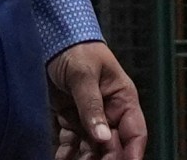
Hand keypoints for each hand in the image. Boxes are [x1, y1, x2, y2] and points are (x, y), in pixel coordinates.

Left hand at [49, 41, 148, 159]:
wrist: (51, 39)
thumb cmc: (77, 50)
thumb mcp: (84, 76)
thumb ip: (92, 107)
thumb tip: (103, 137)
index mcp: (123, 98)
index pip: (135, 132)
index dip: (133, 153)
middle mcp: (109, 111)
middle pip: (112, 145)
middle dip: (105, 159)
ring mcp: (90, 117)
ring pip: (91, 148)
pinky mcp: (71, 119)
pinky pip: (71, 144)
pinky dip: (66, 155)